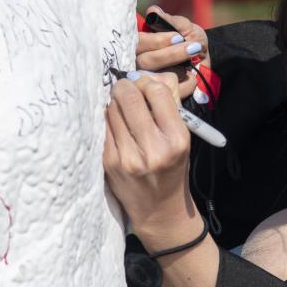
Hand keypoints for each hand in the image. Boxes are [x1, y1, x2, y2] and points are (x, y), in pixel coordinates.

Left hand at [103, 69, 195, 232]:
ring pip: (112, 109)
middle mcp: (153, 149)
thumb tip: (149, 76)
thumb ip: (168, 106)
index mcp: (176, 139)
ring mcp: (128, 157)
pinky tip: (117, 127)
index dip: (147, 83)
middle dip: (125, 86)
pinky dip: (109, 120)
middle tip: (126, 89)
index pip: (156, 92)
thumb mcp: (182, 139)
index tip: (144, 87)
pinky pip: (103, 126)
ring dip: (115, 103)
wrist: (160, 210)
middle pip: (129, 96)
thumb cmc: (172, 168)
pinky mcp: (109, 162)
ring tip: (123, 111)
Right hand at [135, 5, 208, 100]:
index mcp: (141, 46)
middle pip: (144, 61)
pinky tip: (193, 76)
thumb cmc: (192, 42)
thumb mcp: (186, 28)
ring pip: (154, 77)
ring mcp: (149, 83)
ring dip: (177, 67)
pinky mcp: (162, 97)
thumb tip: (152, 11)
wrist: (207, 64)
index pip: (137, 43)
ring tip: (193, 59)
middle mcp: (139, 65)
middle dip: (170, 54)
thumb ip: (170, 21)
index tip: (177, 37)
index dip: (156, 41)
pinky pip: (169, 92)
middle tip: (191, 47)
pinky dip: (186, 83)